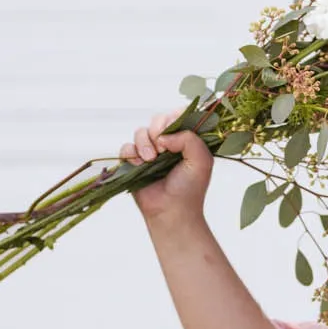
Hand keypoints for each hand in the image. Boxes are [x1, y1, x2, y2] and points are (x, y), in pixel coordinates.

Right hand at [119, 110, 213, 227]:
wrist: (171, 212)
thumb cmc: (190, 189)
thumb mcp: (201, 160)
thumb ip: (190, 139)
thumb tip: (164, 135)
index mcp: (185, 140)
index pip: (178, 116)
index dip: (174, 117)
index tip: (173, 127)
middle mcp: (167, 144)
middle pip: (157, 120)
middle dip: (157, 129)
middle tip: (162, 148)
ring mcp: (150, 152)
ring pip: (140, 132)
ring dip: (144, 143)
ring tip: (151, 159)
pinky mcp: (134, 162)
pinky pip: (126, 147)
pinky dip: (131, 153)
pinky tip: (140, 164)